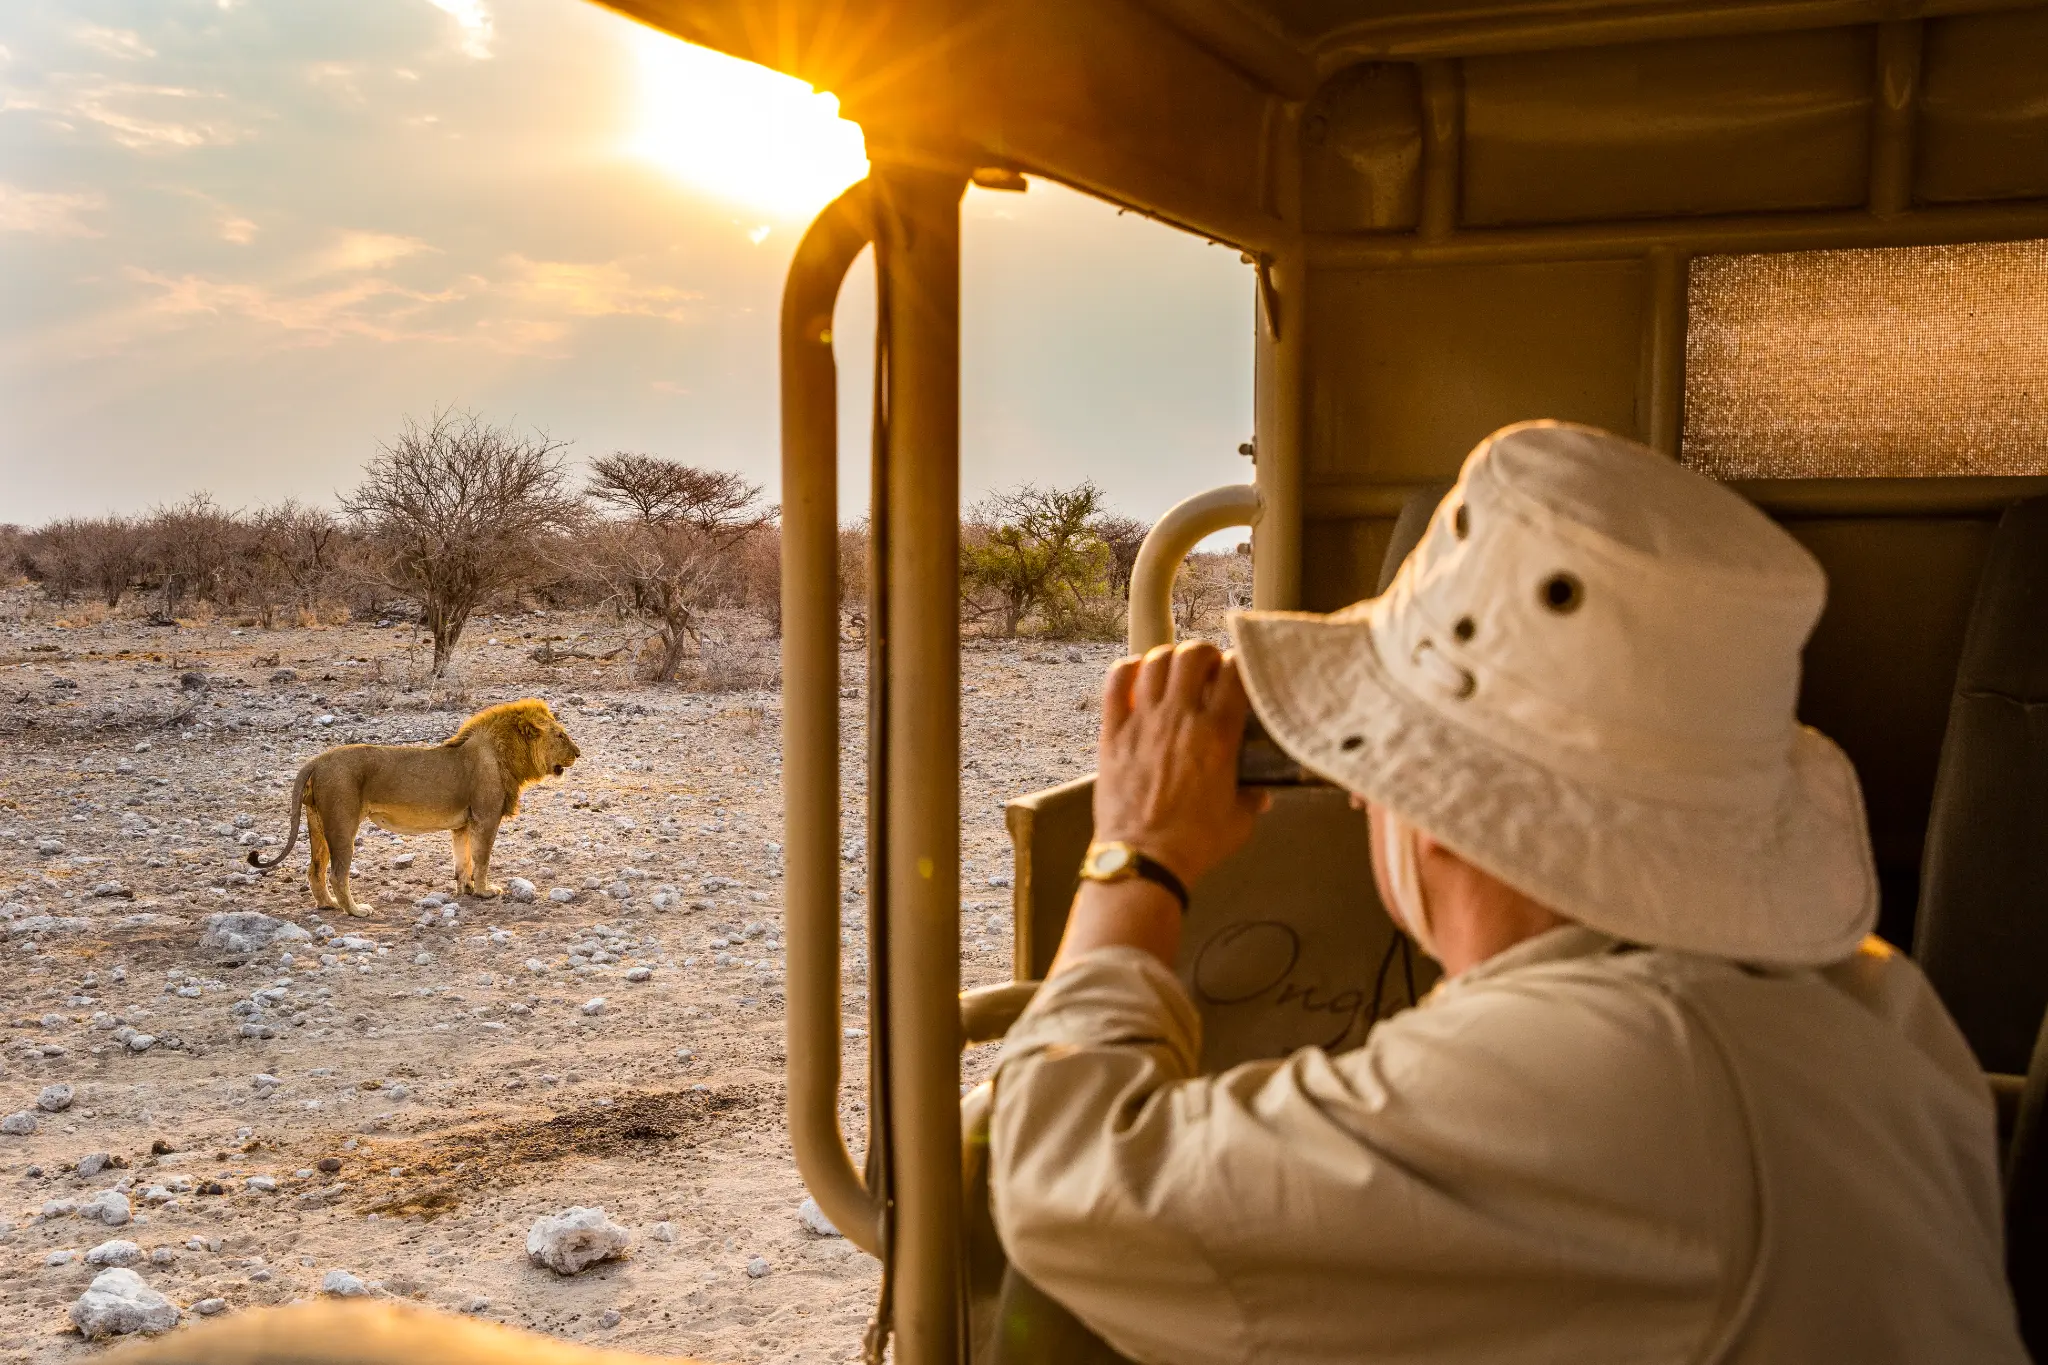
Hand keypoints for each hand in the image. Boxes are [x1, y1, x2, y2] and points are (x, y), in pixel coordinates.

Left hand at [1093, 641, 1268, 889]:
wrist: (1144, 858)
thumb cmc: (1196, 843)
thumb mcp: (1239, 821)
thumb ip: (1253, 799)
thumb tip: (1263, 794)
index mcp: (1218, 734)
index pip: (1235, 673)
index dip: (1241, 665)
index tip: (1240, 674)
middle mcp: (1181, 717)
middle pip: (1193, 655)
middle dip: (1204, 653)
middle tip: (1207, 669)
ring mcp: (1143, 721)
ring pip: (1156, 661)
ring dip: (1168, 658)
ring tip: (1174, 671)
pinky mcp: (1113, 732)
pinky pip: (1115, 684)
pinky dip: (1126, 670)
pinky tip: (1136, 675)